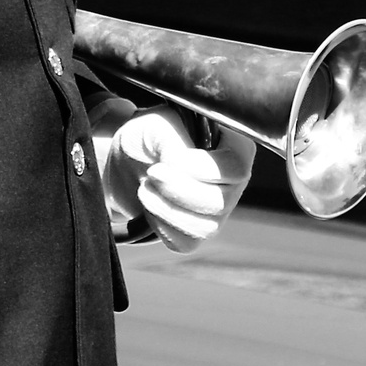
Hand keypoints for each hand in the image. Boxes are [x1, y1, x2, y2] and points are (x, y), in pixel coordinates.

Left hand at [101, 106, 253, 251]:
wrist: (130, 160)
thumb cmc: (150, 135)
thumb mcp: (156, 124)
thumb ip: (172, 138)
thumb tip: (177, 164)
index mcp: (235, 147)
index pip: (235, 166)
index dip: (200, 169)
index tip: (163, 162)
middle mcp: (235, 182)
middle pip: (220, 202)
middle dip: (177, 191)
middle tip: (151, 173)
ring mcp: (221, 211)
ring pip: (205, 227)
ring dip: (167, 209)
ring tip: (145, 186)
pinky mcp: (199, 232)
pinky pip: (186, 242)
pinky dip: (161, 224)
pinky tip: (150, 204)